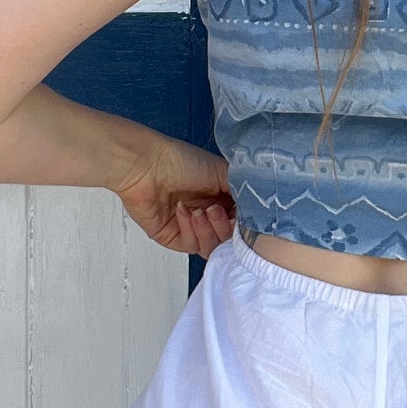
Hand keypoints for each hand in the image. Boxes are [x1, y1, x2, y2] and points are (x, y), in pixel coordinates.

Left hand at [115, 136, 236, 256]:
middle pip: (229, 238)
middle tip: (215, 211)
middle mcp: (209, 213)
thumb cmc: (179, 160)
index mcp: (223, 198)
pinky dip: (190, 230)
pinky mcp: (173, 237)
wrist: (146, 165)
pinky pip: (192, 246)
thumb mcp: (223, 171)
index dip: (245, 223)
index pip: (243, 222)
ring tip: (200, 211)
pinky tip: (183, 211)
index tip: (244, 216)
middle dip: (225, 227)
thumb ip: (245, 192)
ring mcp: (191, 227)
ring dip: (208, 230)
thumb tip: (260, 210)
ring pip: (212, 246)